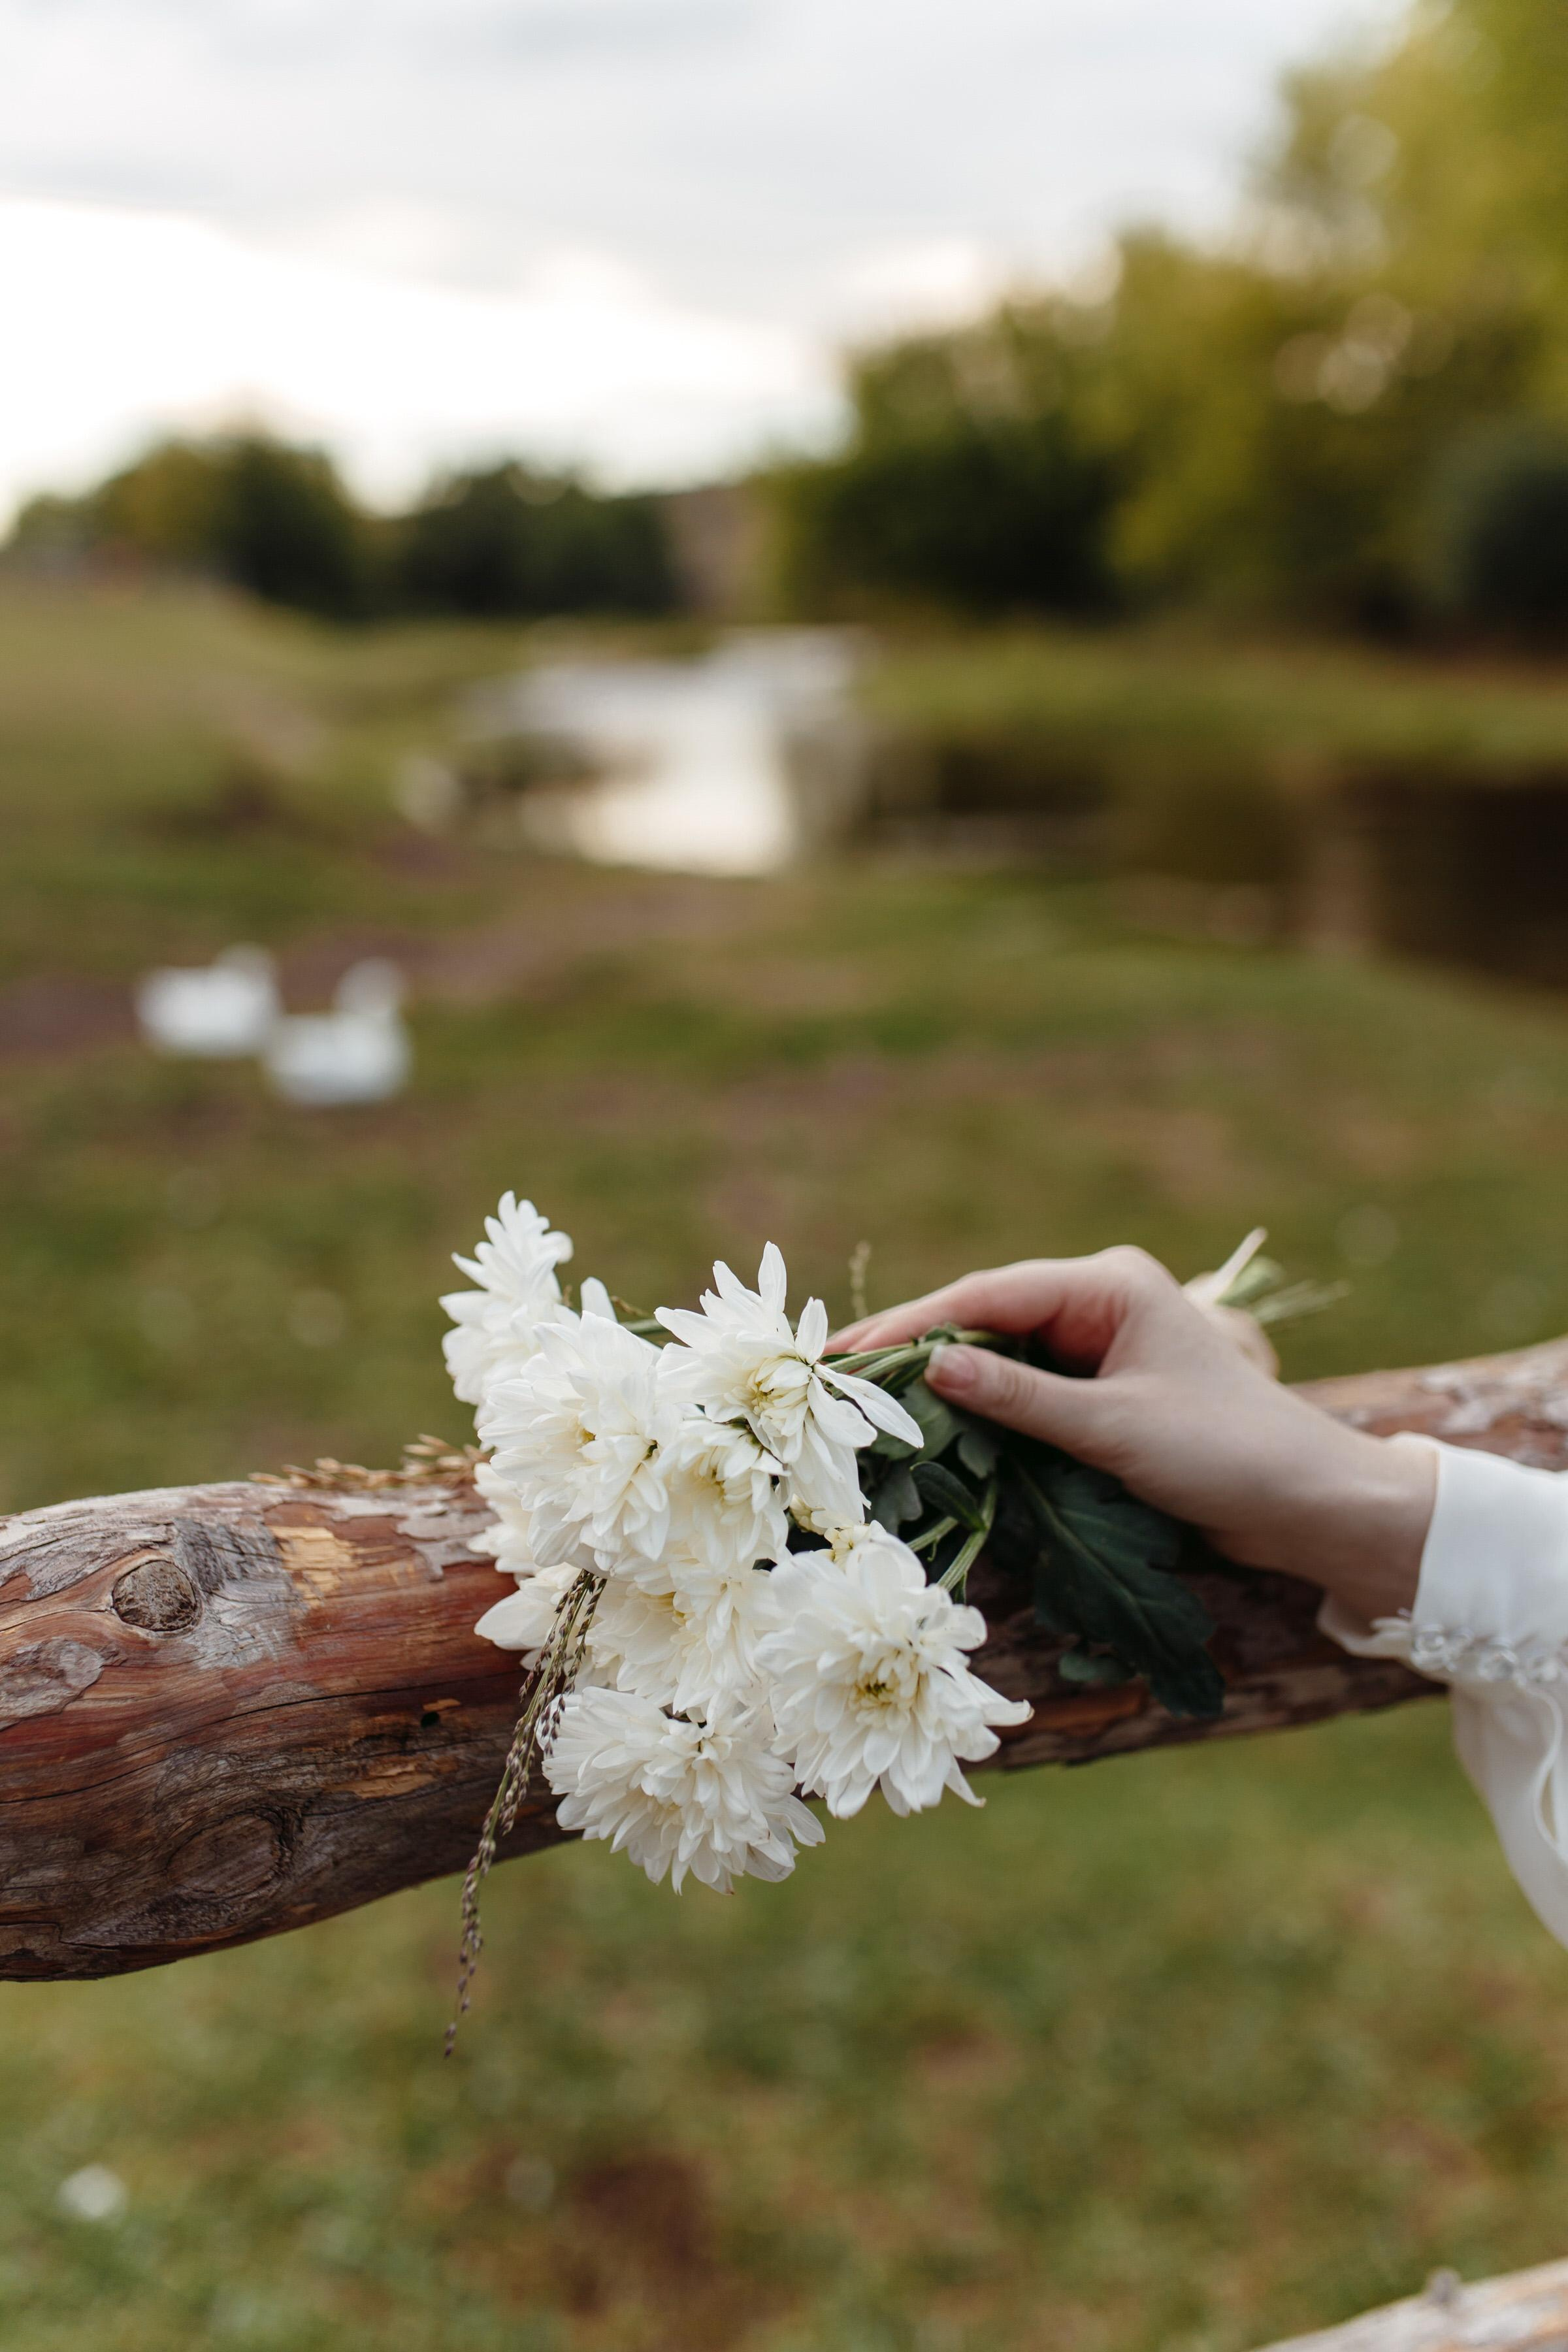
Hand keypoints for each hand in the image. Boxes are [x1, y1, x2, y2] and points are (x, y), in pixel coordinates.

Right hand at [833, 1248, 1432, 1621]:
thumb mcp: (1114, 1428)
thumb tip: (933, 1367)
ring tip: (863, 1402)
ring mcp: (1101, 1344)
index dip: (913, 1324)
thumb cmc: (1227, 1454)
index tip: (846, 1353)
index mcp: (1110, 1284)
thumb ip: (1020, 1398)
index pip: (988, 1295)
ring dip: (942, 1379)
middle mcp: (1101, 1301)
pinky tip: (931, 1425)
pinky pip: (1024, 1388)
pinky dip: (979, 1407)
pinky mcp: (1103, 1389)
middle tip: (834, 1378)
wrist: (1309, 1504)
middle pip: (985, 1316)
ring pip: (999, 1353)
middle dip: (915, 1348)